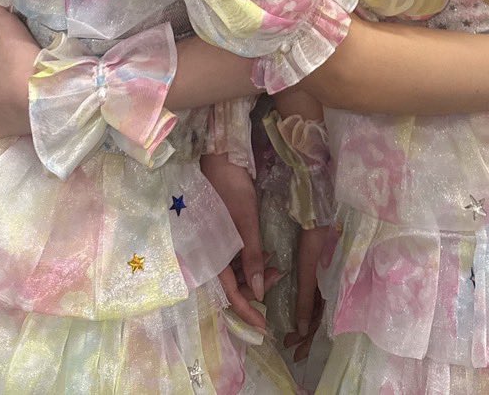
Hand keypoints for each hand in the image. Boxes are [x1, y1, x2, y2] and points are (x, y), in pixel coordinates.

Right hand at [200, 153, 267, 305]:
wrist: (218, 159)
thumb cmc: (231, 190)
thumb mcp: (246, 224)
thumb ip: (253, 258)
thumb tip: (260, 291)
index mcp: (212, 256)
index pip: (232, 295)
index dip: (248, 312)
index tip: (264, 329)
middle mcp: (209, 255)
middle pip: (232, 285)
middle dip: (256, 287)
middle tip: (280, 275)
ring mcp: (211, 245)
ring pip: (233, 271)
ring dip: (254, 272)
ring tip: (276, 263)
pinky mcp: (216, 236)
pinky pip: (231, 257)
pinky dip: (248, 259)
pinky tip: (263, 252)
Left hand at [284, 224, 328, 362]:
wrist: (330, 207)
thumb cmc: (320, 236)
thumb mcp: (310, 268)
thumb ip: (306, 298)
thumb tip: (303, 330)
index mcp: (336, 289)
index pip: (323, 324)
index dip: (310, 341)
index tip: (296, 354)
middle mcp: (338, 287)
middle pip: (323, 319)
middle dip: (306, 336)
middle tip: (291, 348)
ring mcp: (335, 279)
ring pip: (322, 309)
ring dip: (307, 323)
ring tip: (292, 336)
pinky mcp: (330, 270)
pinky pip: (321, 296)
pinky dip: (311, 307)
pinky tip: (303, 313)